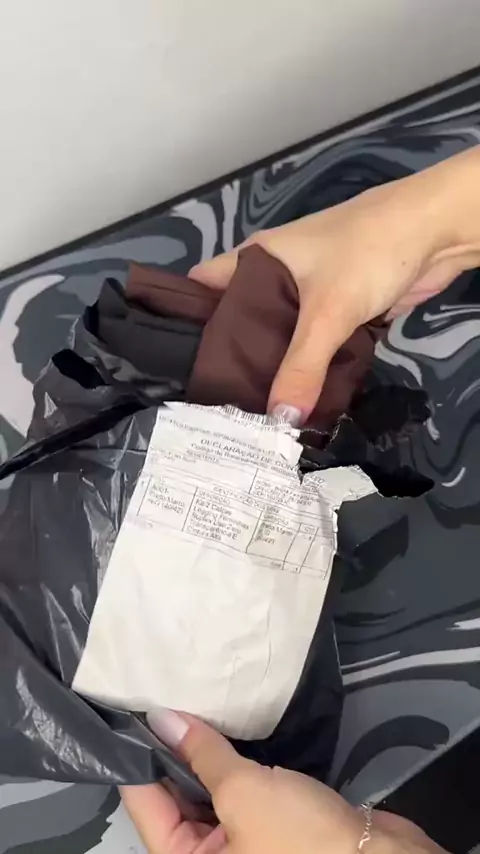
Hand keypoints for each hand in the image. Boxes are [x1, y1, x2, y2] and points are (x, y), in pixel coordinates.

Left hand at [121, 709, 443, 853]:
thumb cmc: (299, 839)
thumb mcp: (242, 793)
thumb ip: (202, 754)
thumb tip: (162, 718)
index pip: (145, 804)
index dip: (137, 755)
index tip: (131, 707)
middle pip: (174, 798)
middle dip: (172, 750)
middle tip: (163, 692)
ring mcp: (239, 843)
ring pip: (207, 791)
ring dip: (204, 753)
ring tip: (191, 699)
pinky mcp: (268, 828)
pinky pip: (237, 791)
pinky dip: (233, 762)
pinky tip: (229, 724)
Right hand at [190, 147, 479, 420]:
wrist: (436, 233)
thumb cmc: (367, 252)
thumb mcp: (327, 311)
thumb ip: (302, 366)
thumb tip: (278, 421)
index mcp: (257, 259)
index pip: (202, 287)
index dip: (182, 319)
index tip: (170, 364)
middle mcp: (275, 277)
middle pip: (240, 321)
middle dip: (229, 358)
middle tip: (209, 404)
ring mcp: (308, 295)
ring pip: (278, 337)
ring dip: (270, 368)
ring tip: (245, 412)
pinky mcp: (338, 312)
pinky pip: (311, 346)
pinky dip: (304, 369)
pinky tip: (293, 400)